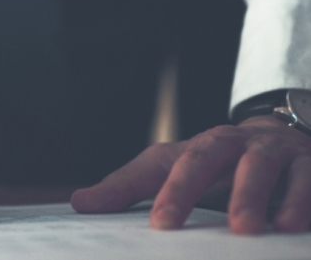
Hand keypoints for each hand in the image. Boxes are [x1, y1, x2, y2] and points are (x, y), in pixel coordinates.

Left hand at [71, 115, 310, 233]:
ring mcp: (282, 154)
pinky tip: (298, 228)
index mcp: (205, 146)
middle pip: (234, 159)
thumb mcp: (171, 168)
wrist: (278, 137)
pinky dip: (306, 201)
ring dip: (276, 197)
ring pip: (276, 168)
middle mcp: (243, 145)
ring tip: (267, 229)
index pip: (184, 165)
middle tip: (232, 227)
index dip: (174, 193)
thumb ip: (128, 187)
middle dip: (232, 191)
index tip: (162, 225)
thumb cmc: (214, 162)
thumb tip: (79, 202)